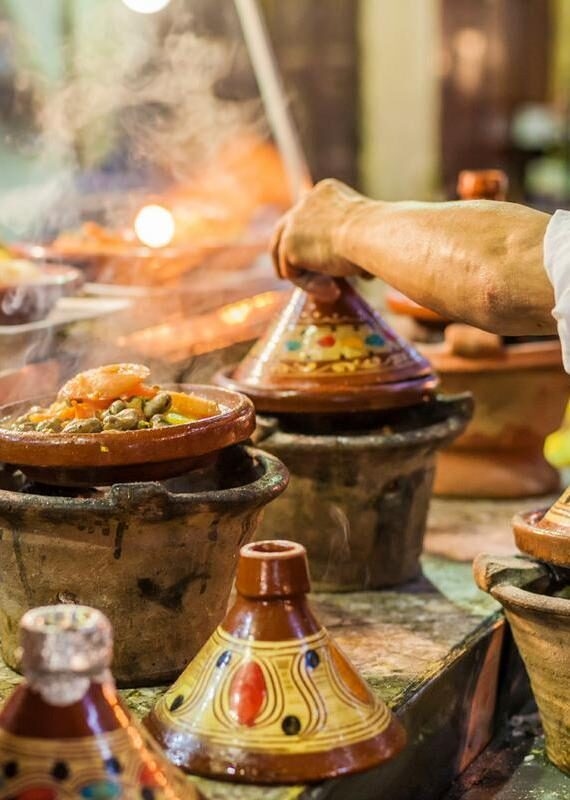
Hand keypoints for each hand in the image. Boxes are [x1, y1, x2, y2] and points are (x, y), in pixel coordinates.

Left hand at [271, 179, 370, 300]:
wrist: (373, 234)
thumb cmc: (382, 234)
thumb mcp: (368, 231)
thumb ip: (354, 242)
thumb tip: (363, 272)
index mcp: (325, 192)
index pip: (308, 216)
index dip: (308, 240)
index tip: (319, 260)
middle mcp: (304, 203)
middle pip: (283, 231)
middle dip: (286, 255)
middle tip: (288, 275)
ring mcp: (293, 223)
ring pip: (286, 256)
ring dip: (305, 277)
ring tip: (332, 292)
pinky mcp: (289, 245)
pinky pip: (293, 273)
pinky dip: (310, 286)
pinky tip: (334, 291)